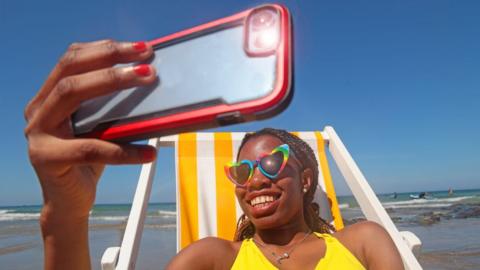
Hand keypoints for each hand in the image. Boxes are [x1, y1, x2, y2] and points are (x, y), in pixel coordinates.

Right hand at [25, 40, 157, 223]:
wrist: (70, 202)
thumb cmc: (89, 160)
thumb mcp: (100, 126)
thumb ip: (112, 105)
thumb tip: (151, 80)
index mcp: (49, 96)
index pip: (72, 59)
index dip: (105, 48)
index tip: (140, 48)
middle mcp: (39, 109)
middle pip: (71, 71)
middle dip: (111, 60)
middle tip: (147, 64)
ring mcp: (38, 133)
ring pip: (73, 95)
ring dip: (115, 83)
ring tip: (149, 81)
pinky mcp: (46, 158)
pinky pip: (90, 148)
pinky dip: (124, 150)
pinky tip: (150, 153)